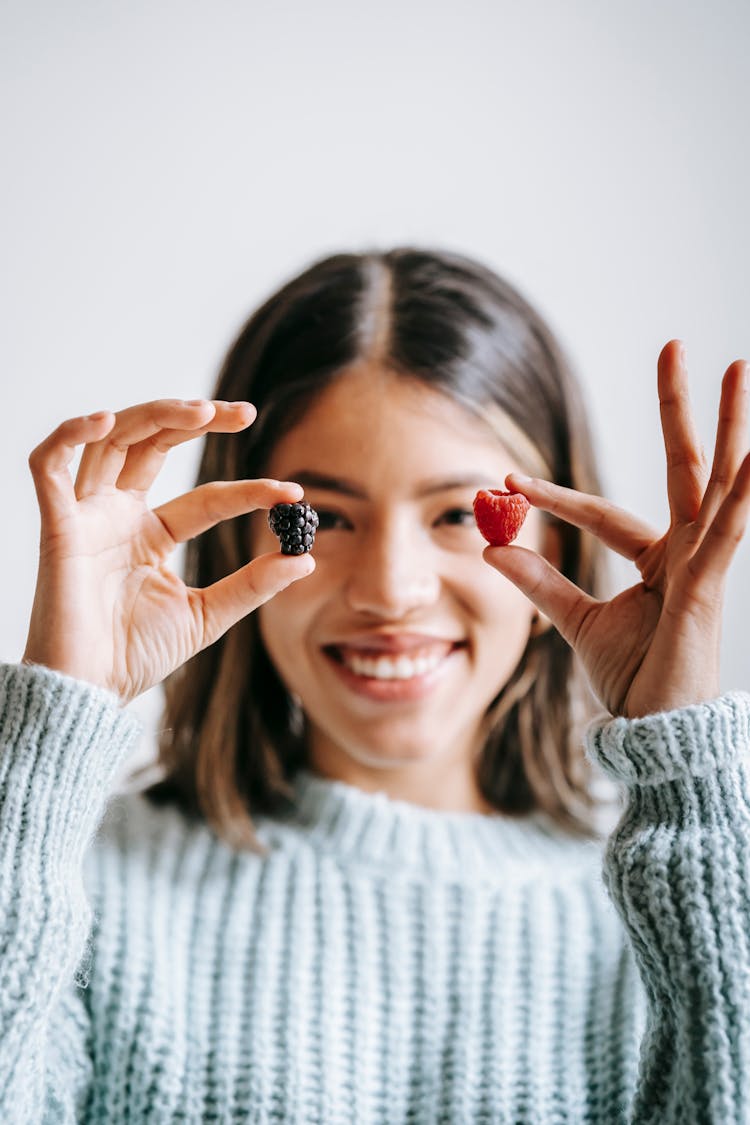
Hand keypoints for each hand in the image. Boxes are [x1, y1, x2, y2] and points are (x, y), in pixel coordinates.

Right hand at [22, 399, 312, 702]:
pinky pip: (48, 465)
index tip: (292, 493)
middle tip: (244, 412)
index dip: (249, 491)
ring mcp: (87, 517)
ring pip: (111, 439)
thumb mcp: (208, 615)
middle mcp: (118, 515)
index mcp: (151, 534)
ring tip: (200, 411)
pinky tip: (103, 420)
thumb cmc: (136, 655)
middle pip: (152, 443)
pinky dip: (68, 434)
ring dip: (153, 415)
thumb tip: (306, 559)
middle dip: (196, 419)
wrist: (89, 692)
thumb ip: (252, 585)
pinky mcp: (57, 527)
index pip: (206, 497)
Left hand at [484, 341, 749, 716]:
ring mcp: (703, 565)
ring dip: (728, 424)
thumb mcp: (576, 622)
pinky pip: (728, 530)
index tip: (505, 481)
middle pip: (684, 466)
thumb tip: (495, 546)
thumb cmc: (633, 681)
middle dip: (679, 408)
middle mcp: (686, 552)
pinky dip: (744, 490)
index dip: (553, 498)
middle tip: (676, 345)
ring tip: (736, 367)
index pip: (601, 512)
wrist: (656, 733)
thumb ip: (541, 582)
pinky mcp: (709, 587)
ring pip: (718, 481)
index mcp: (657, 561)